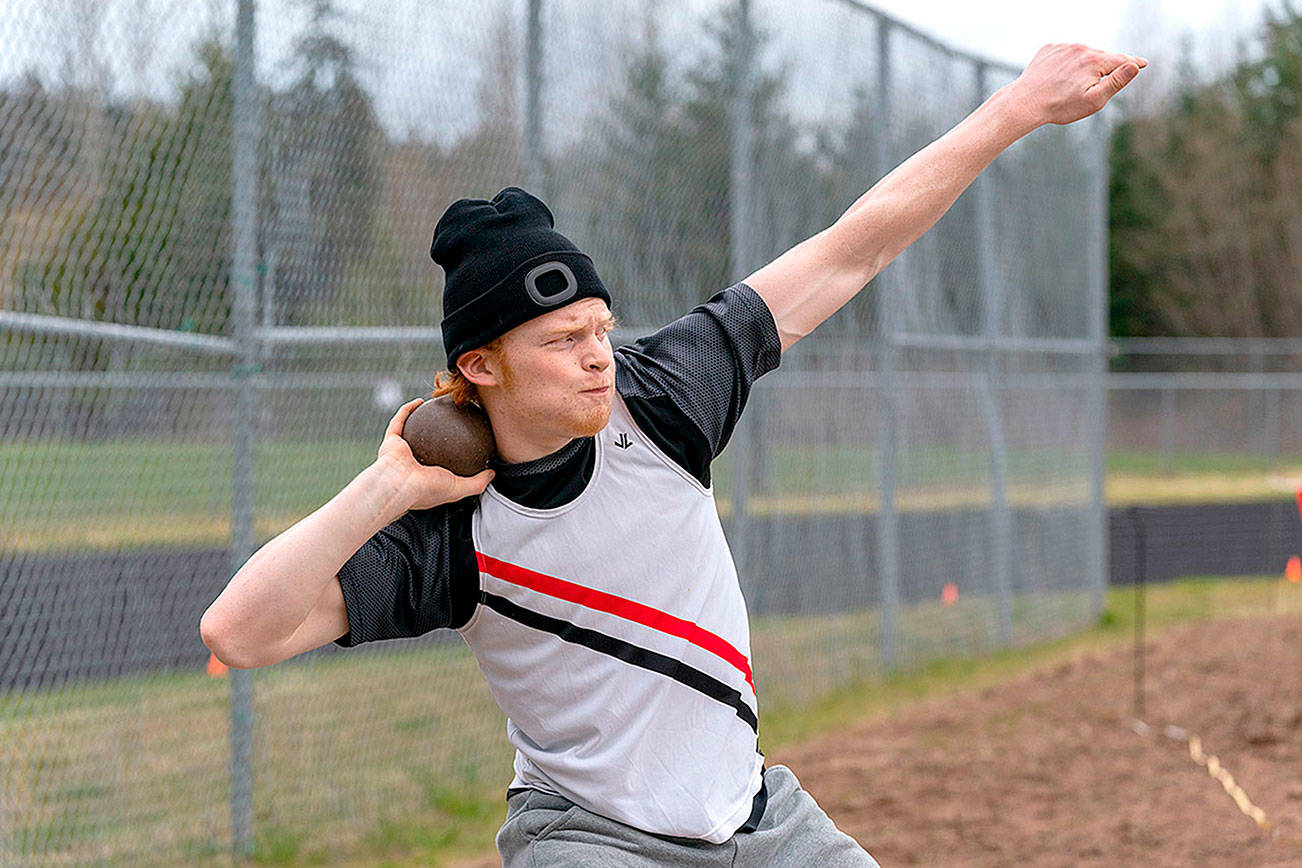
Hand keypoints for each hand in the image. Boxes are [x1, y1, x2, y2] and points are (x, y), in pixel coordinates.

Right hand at [377, 398, 494, 510]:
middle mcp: (414, 464)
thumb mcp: (459, 488)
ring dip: (423, 418)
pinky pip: (400, 420)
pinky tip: (421, 401)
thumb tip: (492, 472)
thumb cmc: (427, 489)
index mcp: (427, 478)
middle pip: (428, 444)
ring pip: (413, 430)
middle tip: (454, 420)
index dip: (454, 452)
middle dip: (439, 433)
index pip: (442, 464)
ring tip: (438, 407)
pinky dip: (408, 410)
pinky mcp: (391, 440)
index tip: (468, 439)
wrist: (398, 485)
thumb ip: (477, 482)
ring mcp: (401, 452)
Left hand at [1012, 43, 1147, 126]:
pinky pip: (1065, 54)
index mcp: (1095, 60)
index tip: (1142, 63)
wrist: (1025, 102)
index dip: (1133, 63)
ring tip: (1072, 85)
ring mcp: (1063, 46)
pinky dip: (1067, 62)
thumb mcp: (1094, 100)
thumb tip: (1134, 66)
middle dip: (1104, 68)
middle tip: (1094, 86)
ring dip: (1084, 65)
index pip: (1121, 60)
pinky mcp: (1049, 49)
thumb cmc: (1060, 107)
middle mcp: (1080, 48)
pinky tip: (1059, 77)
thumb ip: (1116, 82)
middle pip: (1101, 57)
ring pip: (1083, 54)